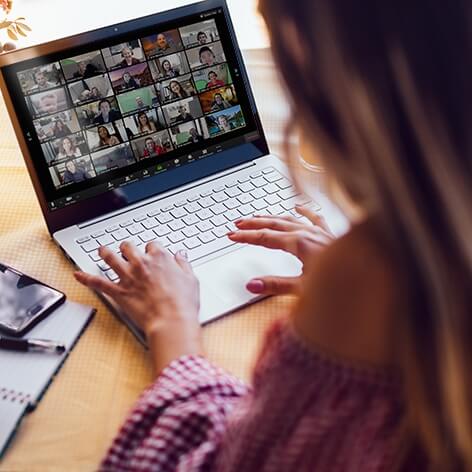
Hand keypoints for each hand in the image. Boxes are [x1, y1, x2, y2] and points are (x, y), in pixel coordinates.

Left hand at [74, 242, 201, 373]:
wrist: (171, 321)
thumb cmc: (183, 303)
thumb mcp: (191, 279)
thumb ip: (183, 264)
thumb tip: (181, 255)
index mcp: (161, 259)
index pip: (152, 245)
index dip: (152, 249)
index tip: (152, 253)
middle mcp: (142, 264)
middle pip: (129, 247)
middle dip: (127, 247)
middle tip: (126, 249)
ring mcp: (128, 277)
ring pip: (110, 258)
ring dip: (104, 253)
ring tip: (101, 250)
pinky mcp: (118, 292)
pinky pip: (98, 283)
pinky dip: (86, 278)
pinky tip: (78, 274)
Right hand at [228, 205, 333, 295]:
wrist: (370, 276)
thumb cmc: (341, 283)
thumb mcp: (304, 289)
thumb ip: (276, 286)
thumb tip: (251, 284)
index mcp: (300, 244)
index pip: (265, 238)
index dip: (246, 237)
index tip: (231, 235)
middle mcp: (308, 234)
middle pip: (274, 224)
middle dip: (254, 223)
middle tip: (237, 223)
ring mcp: (319, 232)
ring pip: (290, 219)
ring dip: (271, 217)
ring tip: (256, 216)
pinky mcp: (329, 235)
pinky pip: (314, 218)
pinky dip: (303, 211)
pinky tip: (297, 206)